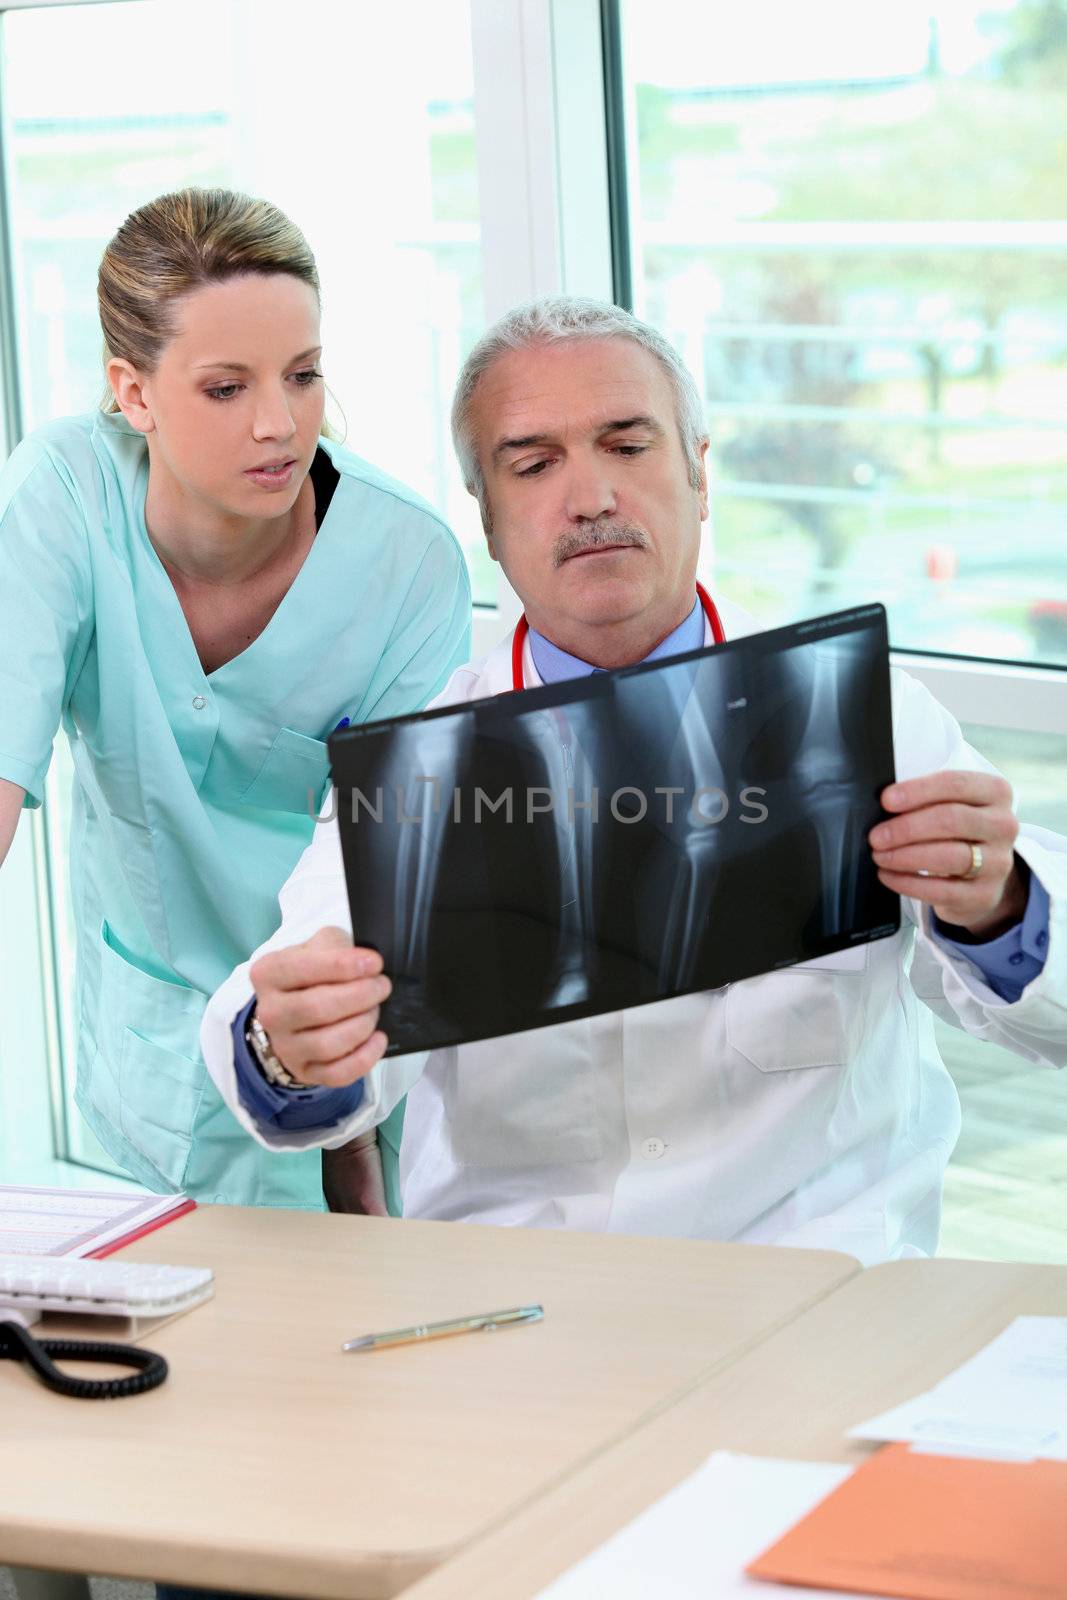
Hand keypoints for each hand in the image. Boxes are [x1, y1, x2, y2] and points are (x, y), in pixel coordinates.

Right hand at [250, 926, 390, 1086]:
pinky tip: (377, 1038)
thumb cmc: (313, 973)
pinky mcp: (304, 1071)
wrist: (297, 1009)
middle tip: (381, 986)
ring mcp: (285, 1047)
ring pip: (327, 1044)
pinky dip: (365, 1057)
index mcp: (268, 974)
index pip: (302, 968)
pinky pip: (337, 1074)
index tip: (374, 963)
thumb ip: (336, 945)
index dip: (343, 966)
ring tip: (374, 1010)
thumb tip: (364, 962)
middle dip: (360, 996)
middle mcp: (270, 1013)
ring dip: (362, 1025)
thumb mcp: (319, 945)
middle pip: (317, 1008)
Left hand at [868, 771, 1025, 938]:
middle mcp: (1003, 825)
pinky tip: (888, 876)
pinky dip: (908, 883)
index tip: (886, 800)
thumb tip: (885, 804)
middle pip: (951, 820)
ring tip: (880, 856)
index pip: (956, 784)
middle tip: (876, 836)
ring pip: (948, 856)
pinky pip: (942, 890)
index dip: (918, 791)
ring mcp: (998, 862)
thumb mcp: (950, 806)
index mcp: (996, 792)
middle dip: (906, 828)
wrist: (980, 876)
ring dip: (905, 856)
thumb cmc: (956, 832)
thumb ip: (926, 799)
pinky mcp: (985, 894)